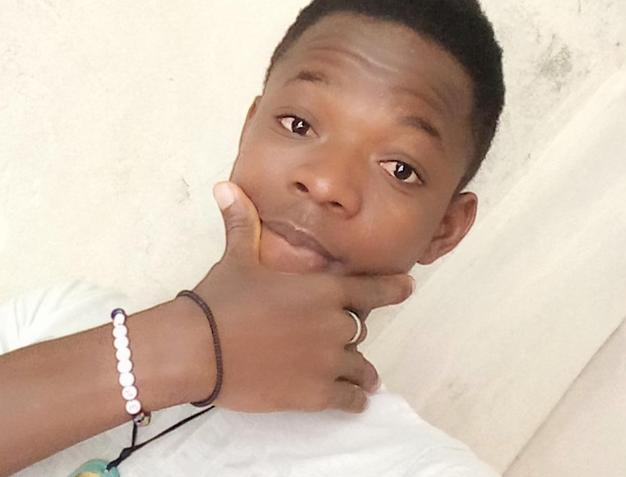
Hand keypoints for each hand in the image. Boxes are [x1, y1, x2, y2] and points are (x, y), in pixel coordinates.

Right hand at [185, 181, 412, 412]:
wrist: (197, 348)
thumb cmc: (219, 301)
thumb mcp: (235, 258)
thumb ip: (241, 224)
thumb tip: (226, 188)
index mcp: (322, 290)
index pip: (372, 288)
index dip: (393, 288)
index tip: (408, 288)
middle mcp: (333, 324)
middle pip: (360, 329)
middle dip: (351, 333)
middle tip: (341, 339)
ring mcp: (327, 361)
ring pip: (362, 367)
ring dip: (361, 370)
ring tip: (364, 377)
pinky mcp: (315, 394)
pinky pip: (350, 399)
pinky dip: (356, 399)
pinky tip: (356, 399)